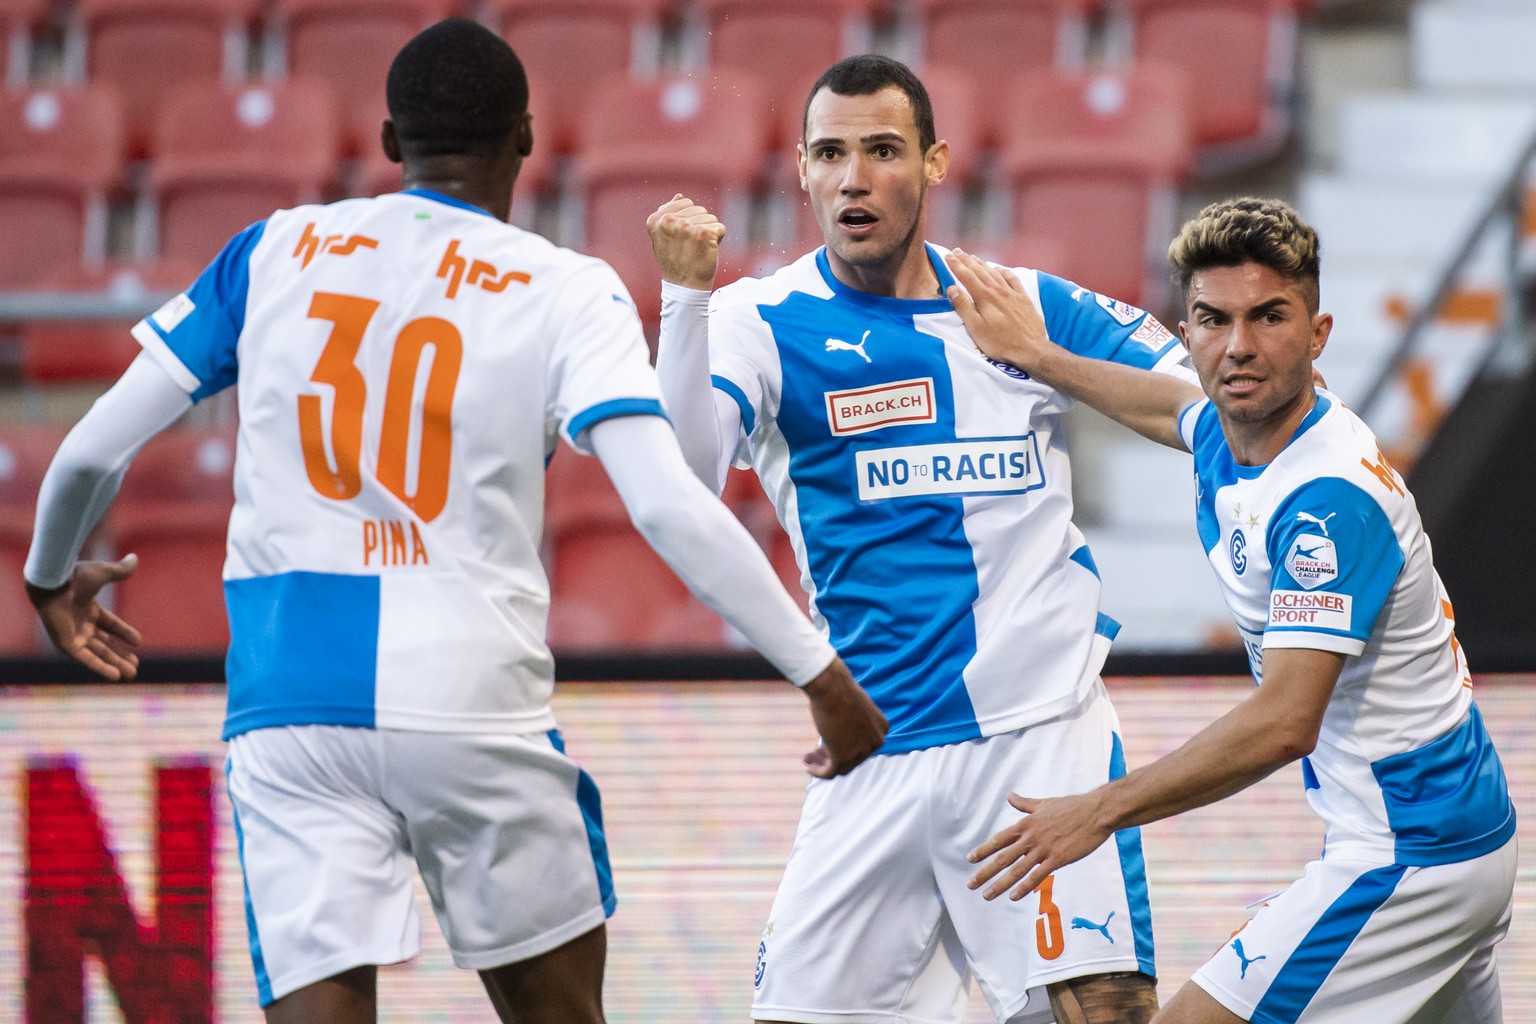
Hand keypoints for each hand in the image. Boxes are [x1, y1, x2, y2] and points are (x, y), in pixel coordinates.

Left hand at [26, 554, 142, 679]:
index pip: (110, 624)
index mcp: (88, 608)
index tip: (138, 642)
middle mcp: (81, 624)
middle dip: (121, 655)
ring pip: (98, 654)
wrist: (53, 583)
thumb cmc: (75, 577)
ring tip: (132, 674)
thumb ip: (120, 570)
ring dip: (115, 664)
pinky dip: (100, 668)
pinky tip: (115, 676)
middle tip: (135, 666)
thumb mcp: (104, 573)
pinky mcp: (67, 644)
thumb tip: (135, 559)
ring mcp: (74, 635)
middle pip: (105, 644)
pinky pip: (86, 659)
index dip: (124, 633)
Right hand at [646, 194, 725, 290]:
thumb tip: (680, 196)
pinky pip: (720, 228)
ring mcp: (685, 226)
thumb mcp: (665, 237)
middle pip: (700, 210)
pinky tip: (706, 251)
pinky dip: (718, 240)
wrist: (684, 286)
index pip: (686, 204)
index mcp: (656, 219)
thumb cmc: (677, 261)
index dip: (689, 220)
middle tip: (690, 246)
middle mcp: (668, 221)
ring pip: (711, 218)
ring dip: (709, 234)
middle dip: (700, 226)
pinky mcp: (702, 233)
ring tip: (697, 249)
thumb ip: (670, 215)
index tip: (681, 238)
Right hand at [799, 656, 886, 777]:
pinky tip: (809, 768)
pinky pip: (831, 772)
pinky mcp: (844, 758)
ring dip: (823, 764)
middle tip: (814, 752)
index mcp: (882, 728)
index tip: (827, 744)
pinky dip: (819, 772)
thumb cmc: (838, 690)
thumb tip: (840, 738)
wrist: (831, 687)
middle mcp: (876, 741)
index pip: (864, 746)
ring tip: (807, 759)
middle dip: (832, 756)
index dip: (845, 747)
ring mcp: (861, 751)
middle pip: (853, 758)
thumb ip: (852, 724)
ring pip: (842, 767)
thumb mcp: (851, 707)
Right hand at [944, 248, 1051, 372]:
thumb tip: (952, 288)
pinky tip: (999, 269)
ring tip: (973, 257)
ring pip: (994, 272)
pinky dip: (1003, 271)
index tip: (947, 255)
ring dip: (982, 263)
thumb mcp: (976, 328)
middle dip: (966, 260)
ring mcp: (1012, 293)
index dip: (956, 265)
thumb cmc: (1000, 342)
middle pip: (979, 271)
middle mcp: (998, 291)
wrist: (1030, 348)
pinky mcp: (1023, 298)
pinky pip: (1012, 279)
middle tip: (956, 251)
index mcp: (985, 298)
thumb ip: (964, 307)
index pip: (966, 276)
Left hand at [966, 791, 1111, 900]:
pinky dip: (1024, 888)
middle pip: (1003, 857)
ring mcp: (1043, 849)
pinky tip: (1013, 897)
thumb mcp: (1044, 803)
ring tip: (986, 895)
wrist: (1095, 812)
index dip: (983, 850)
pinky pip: (1037, 876)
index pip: (999, 839)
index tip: (970, 859)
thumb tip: (1010, 796)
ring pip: (1016, 870)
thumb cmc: (1071, 806)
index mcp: (1026, 824)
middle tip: (970, 884)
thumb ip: (1025, 803)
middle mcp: (1031, 837)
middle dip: (985, 872)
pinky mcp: (1058, 859)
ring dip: (1000, 884)